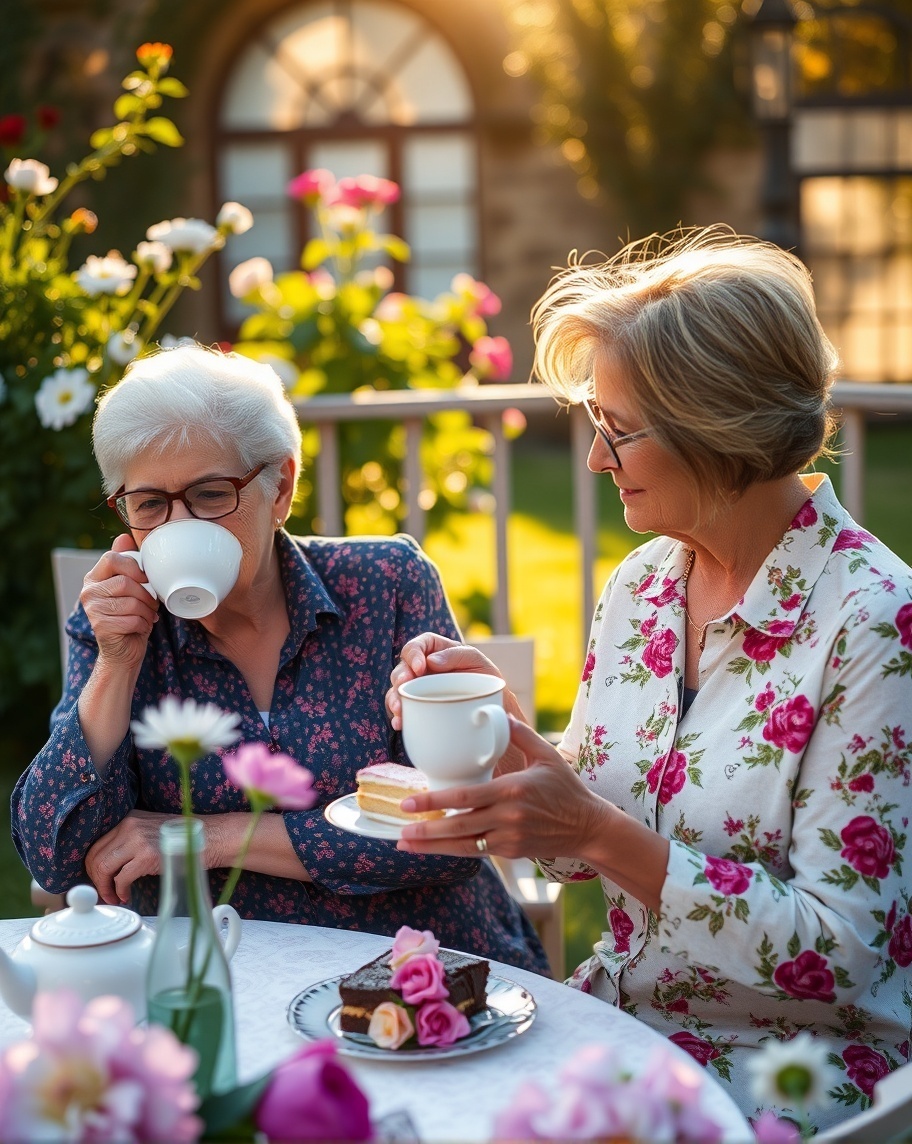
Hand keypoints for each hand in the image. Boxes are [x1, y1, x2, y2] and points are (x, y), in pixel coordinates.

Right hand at [80, 534, 159, 673]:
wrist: (124, 650)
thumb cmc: (131, 616)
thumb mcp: (132, 588)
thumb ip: (127, 564)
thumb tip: (123, 536)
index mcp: (95, 578)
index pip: (112, 558)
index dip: (133, 566)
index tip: (145, 578)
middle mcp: (88, 591)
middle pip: (126, 582)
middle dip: (146, 595)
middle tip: (150, 604)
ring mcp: (91, 610)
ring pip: (132, 602)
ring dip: (147, 611)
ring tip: (146, 616)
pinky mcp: (100, 626)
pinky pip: (132, 619)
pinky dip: (143, 624)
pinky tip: (139, 627)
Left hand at [85, 809, 175, 903]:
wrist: (209, 837)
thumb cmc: (182, 839)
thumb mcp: (151, 831)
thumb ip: (130, 841)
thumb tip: (108, 867)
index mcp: (129, 819)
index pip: (97, 845)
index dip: (93, 868)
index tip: (100, 881)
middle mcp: (130, 826)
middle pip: (96, 857)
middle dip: (96, 880)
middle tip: (105, 893)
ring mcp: (138, 840)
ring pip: (103, 868)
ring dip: (105, 888)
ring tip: (114, 897)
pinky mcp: (147, 856)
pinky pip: (121, 878)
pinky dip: (120, 891)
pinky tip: (126, 895)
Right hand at [386, 632, 501, 729]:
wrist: (490, 705)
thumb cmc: (484, 677)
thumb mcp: (477, 660)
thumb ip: (456, 655)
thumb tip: (431, 662)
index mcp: (434, 650)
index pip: (417, 646)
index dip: (413, 654)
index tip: (419, 667)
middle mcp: (421, 668)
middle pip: (402, 668)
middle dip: (400, 677)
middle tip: (404, 685)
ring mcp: (417, 688)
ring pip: (397, 690)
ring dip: (394, 698)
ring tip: (399, 709)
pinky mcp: (417, 707)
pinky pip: (402, 710)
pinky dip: (398, 717)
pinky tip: (399, 723)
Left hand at [396, 716, 608, 860]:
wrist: (588, 826)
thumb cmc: (567, 788)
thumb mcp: (547, 755)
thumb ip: (521, 734)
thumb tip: (499, 714)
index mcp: (512, 790)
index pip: (466, 796)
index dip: (435, 799)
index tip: (410, 801)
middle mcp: (508, 817)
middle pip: (459, 825)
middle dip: (426, 828)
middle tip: (399, 827)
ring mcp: (509, 838)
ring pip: (463, 844)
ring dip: (433, 846)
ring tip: (405, 844)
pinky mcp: (511, 852)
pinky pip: (476, 851)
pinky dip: (453, 850)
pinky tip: (433, 848)